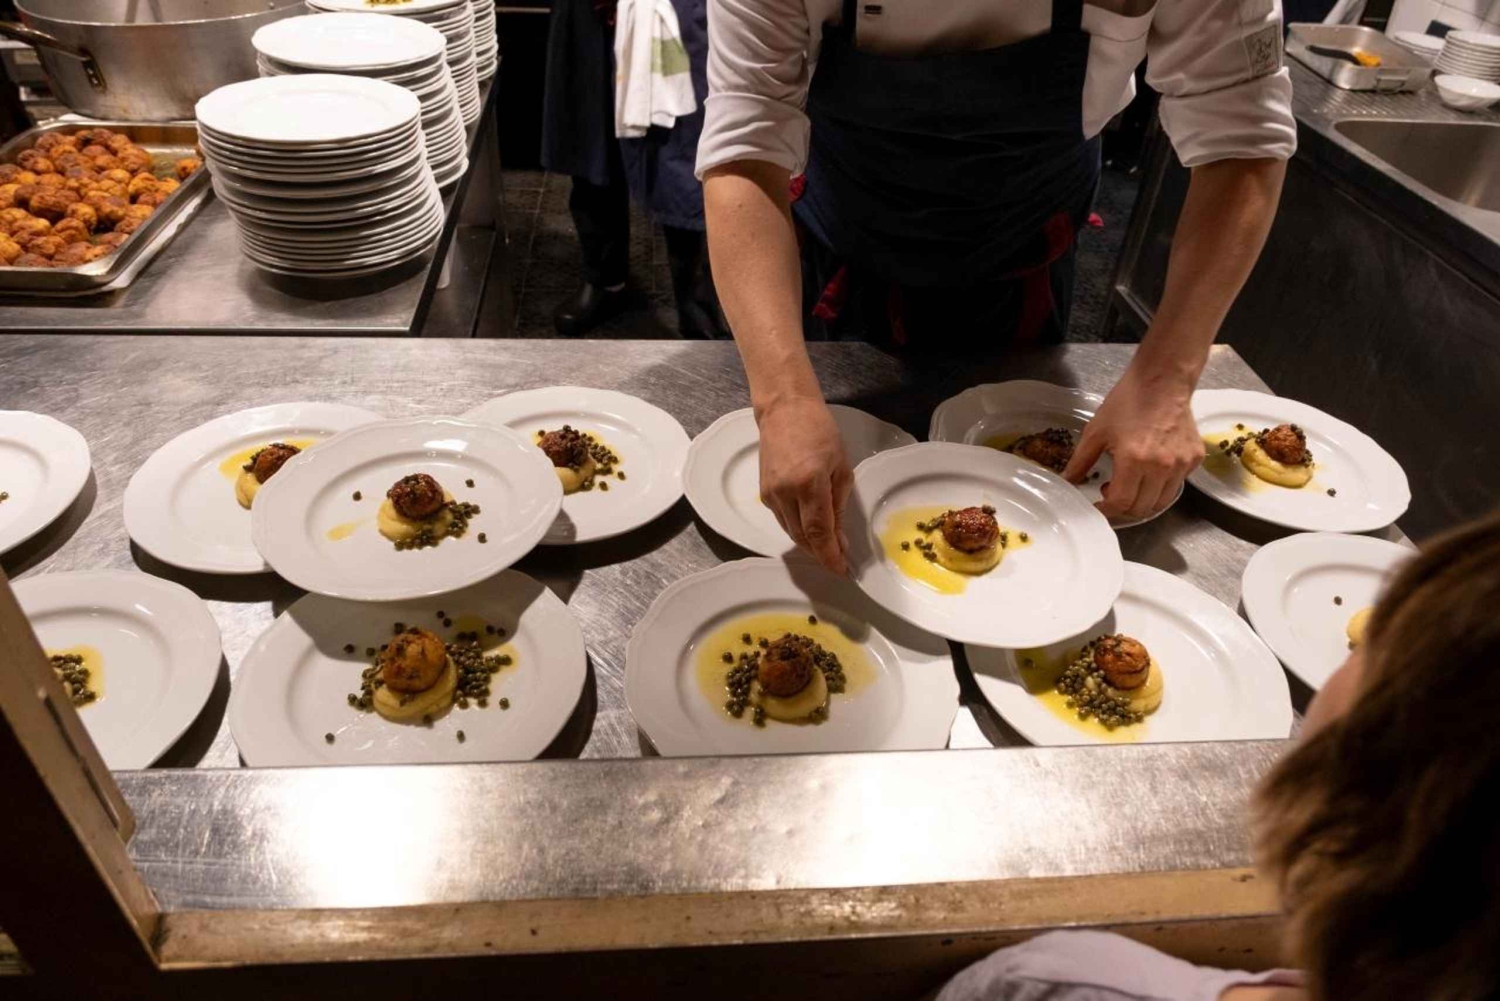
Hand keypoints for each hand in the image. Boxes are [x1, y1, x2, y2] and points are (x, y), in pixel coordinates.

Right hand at [756, 397, 852, 573]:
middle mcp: (785, 493)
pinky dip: (798, 529)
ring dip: (809, 544)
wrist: (784, 410)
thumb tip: (839, 538)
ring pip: (791, 532)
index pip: (818, 532)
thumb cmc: (819, 432)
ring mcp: (771, 494)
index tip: (841, 569)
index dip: (829, 555)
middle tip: (839, 560)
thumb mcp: (840, 467)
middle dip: (821, 553)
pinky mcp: (764, 494)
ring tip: (828, 547)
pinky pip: (783, 520)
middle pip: (802, 538)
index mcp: (809, 484)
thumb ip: (838, 506)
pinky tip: (811, 529)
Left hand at [1062, 369, 1203, 520]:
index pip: (1121, 503)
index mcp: (1134, 461)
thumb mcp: (1096, 431)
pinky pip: (1177, 484)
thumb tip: (1068, 482)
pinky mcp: (1195, 458)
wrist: (1162, 380)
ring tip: (1130, 483)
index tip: (1098, 507)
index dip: (1106, 511)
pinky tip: (1149, 470)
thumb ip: (1080, 461)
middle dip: (1123, 508)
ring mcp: (1182, 464)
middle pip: (1142, 508)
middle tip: (1111, 493)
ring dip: (1143, 501)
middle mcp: (1162, 467)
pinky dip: (1161, 486)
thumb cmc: (1127, 402)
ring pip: (1162, 501)